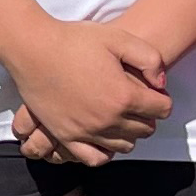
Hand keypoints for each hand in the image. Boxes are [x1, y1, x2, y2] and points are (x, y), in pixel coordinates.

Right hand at [5, 20, 169, 167]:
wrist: (32, 48)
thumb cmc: (74, 40)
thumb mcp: (119, 37)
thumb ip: (150, 58)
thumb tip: (161, 84)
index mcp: (124, 95)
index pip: (162, 109)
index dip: (162, 99)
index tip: (153, 91)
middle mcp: (108, 119)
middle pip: (145, 129)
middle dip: (147, 116)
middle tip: (137, 101)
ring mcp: (86, 131)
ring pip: (124, 146)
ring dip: (129, 132)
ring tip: (120, 116)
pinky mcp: (66, 137)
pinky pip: (95, 158)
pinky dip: (105, 151)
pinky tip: (103, 136)